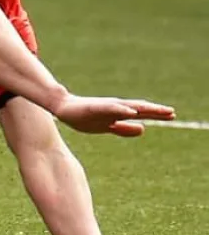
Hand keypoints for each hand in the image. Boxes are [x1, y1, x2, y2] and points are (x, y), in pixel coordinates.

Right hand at [52, 95, 174, 136]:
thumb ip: (124, 128)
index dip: (156, 114)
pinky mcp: (96, 107)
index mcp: (118, 112)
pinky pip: (111, 108)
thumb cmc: (84, 116)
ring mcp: (106, 106)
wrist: (63, 108)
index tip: (172, 115)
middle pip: (139, 108)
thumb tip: (143, 129)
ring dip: (143, 108)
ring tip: (158, 110)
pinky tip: (132, 112)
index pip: (141, 112)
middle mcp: (115, 107)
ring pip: (128, 106)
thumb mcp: (107, 127)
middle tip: (172, 112)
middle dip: (155, 111)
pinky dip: (122, 109)